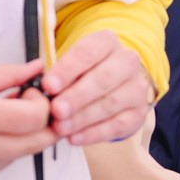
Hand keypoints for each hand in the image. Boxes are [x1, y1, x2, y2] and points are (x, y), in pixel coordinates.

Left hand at [37, 29, 152, 146]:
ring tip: (61, 127)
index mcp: (108, 42)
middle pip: (103, 79)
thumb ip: (59, 75)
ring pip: (110, 104)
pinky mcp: (138, 113)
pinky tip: (76, 137)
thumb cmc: (87, 71)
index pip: (88, 52)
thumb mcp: (72, 63)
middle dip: (77, 96)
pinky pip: (117, 125)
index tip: (50, 85)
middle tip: (56, 109)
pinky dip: (94, 134)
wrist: (115, 83)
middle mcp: (127, 62)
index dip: (67, 69)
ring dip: (83, 118)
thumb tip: (42, 92)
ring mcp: (136, 88)